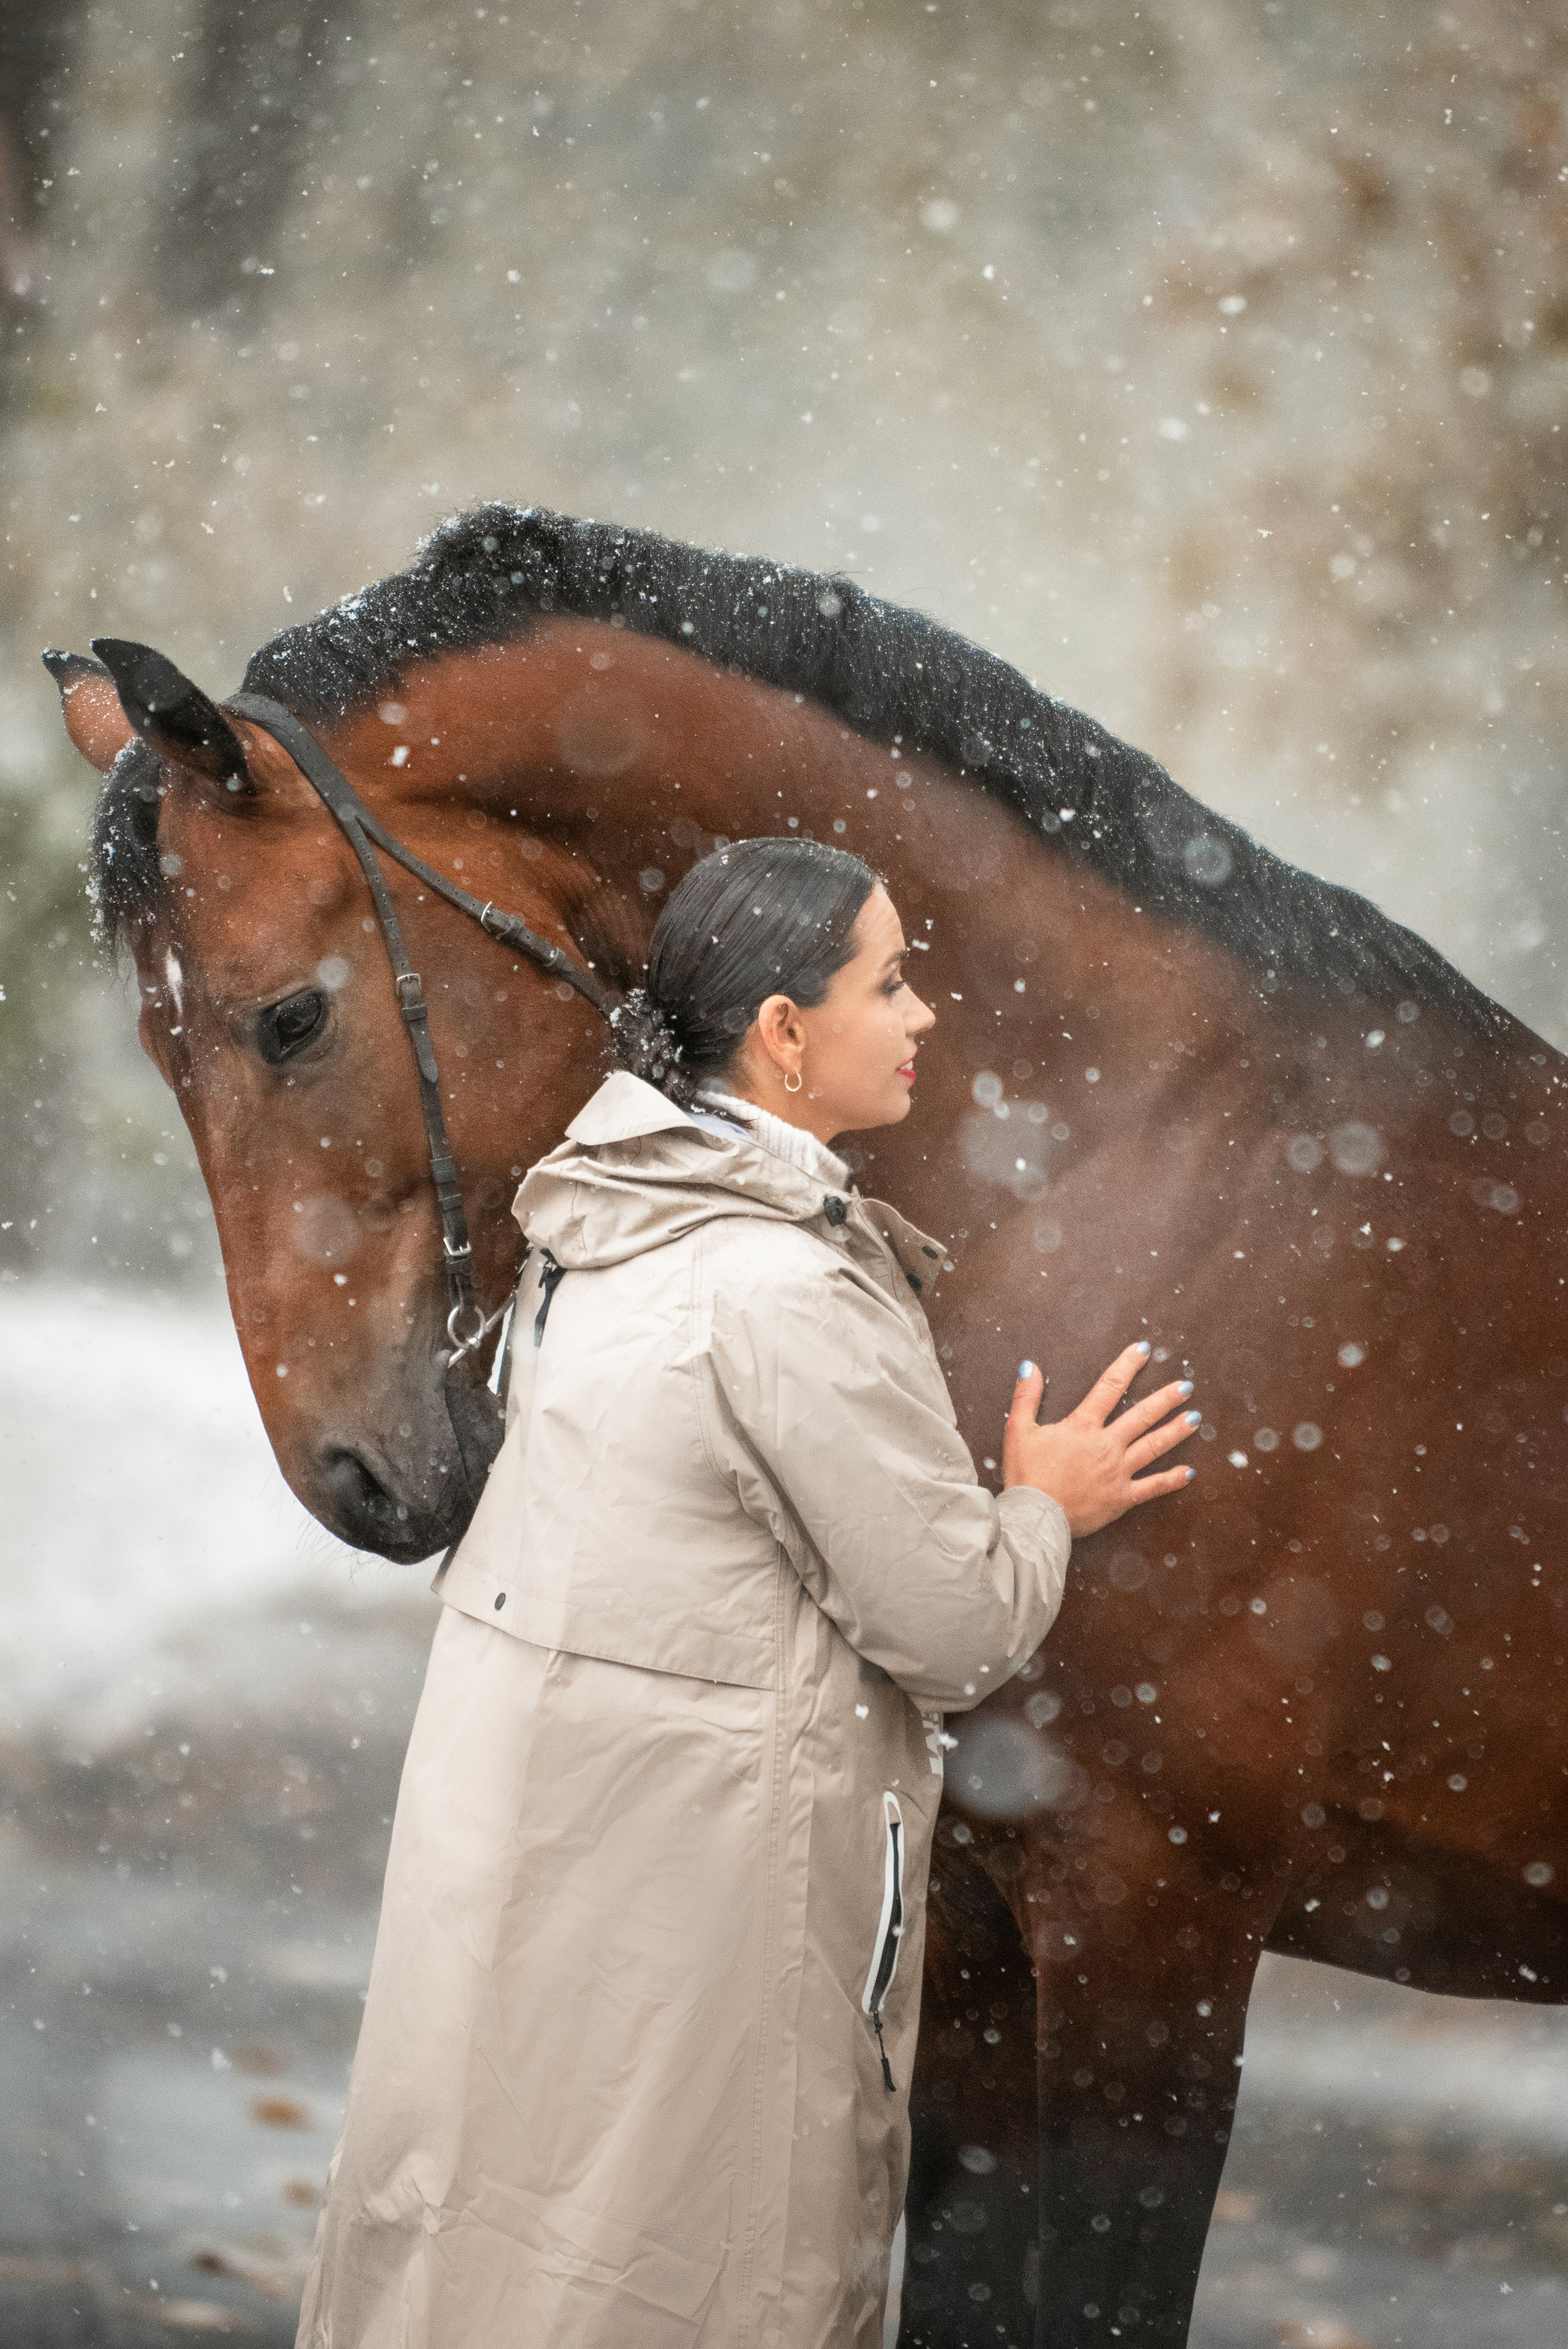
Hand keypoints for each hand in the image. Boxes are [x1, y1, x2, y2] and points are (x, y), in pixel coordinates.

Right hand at [1001, 1340, 1197, 1536]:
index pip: (1109, 1387)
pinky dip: (1172, 1480)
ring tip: (1195, 1418)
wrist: (1034, 1517)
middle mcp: (1106, 1445)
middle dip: (1166, 1399)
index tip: (1144, 1350)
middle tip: (1186, 1387)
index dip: (1127, 1365)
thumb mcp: (1018, 1430)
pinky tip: (1189, 1472)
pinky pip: (1153, 1487)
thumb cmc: (1026, 1475)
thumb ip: (1026, 1396)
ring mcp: (1118, 1472)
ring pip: (1153, 1446)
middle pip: (1142, 1416)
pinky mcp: (1122, 1497)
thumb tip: (1029, 1366)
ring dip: (1175, 1431)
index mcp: (1083, 1426)